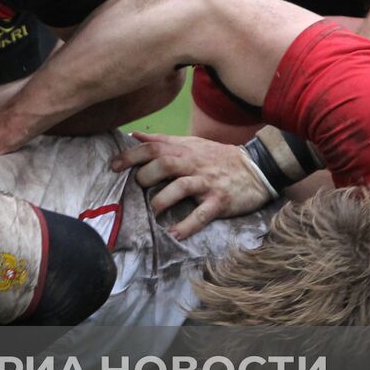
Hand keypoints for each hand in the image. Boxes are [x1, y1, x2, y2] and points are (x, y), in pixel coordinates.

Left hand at [111, 132, 273, 238]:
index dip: (130, 156)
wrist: (256, 168)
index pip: (152, 148)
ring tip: (153, 212)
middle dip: (145, 177)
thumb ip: (162, 141)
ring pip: (180, 187)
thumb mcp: (190, 144)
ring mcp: (206, 183)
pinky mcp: (219, 201)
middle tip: (138, 189)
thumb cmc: (216, 157)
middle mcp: (193, 164)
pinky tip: (173, 234)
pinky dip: (187, 226)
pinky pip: (201, 214)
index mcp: (183, 150)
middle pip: (163, 165)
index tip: (113, 167)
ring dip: (162, 201)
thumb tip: (134, 135)